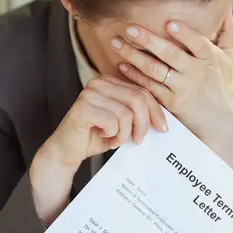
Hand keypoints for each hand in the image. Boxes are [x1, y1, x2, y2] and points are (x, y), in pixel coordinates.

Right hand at [30, 75, 165, 224]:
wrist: (67, 151)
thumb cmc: (95, 136)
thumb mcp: (122, 122)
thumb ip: (137, 113)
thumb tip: (164, 119)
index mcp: (109, 81)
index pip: (142, 91)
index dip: (156, 110)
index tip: (162, 128)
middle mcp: (98, 83)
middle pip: (137, 99)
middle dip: (143, 124)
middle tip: (138, 140)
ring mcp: (89, 94)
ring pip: (126, 114)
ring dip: (124, 134)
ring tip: (114, 139)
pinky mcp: (82, 108)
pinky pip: (112, 122)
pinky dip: (113, 136)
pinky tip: (104, 138)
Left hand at [111, 7, 232, 171]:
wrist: (220, 122)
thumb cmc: (221, 86)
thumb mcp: (228, 59)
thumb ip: (227, 33)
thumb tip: (226, 9)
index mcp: (210, 59)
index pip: (198, 43)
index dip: (184, 34)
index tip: (169, 23)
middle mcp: (196, 73)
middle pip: (170, 54)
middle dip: (148, 40)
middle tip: (130, 29)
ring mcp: (182, 89)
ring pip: (155, 70)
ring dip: (133, 56)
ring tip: (117, 44)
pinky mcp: (170, 103)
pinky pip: (149, 87)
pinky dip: (134, 76)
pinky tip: (122, 66)